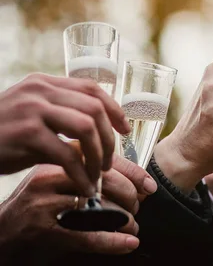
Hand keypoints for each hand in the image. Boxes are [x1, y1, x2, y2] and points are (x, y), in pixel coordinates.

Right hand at [0, 73, 130, 195]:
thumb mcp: (29, 114)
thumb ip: (59, 115)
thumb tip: (98, 133)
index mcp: (44, 83)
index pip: (92, 88)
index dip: (114, 109)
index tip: (126, 130)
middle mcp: (40, 91)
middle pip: (94, 108)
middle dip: (109, 138)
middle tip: (111, 162)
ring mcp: (33, 110)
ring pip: (86, 128)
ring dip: (99, 155)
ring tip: (99, 174)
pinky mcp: (27, 135)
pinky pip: (68, 154)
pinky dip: (82, 174)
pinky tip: (86, 188)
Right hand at [0, 154, 155, 261]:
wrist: (3, 233)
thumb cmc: (40, 207)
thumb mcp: (63, 182)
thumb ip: (95, 175)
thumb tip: (139, 182)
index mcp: (60, 160)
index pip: (107, 161)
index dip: (135, 175)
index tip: (149, 187)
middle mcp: (52, 178)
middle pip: (107, 182)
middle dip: (130, 198)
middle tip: (136, 209)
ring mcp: (46, 204)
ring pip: (100, 209)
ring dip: (124, 221)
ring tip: (131, 227)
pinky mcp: (44, 230)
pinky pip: (88, 236)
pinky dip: (112, 242)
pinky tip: (127, 244)